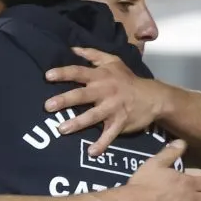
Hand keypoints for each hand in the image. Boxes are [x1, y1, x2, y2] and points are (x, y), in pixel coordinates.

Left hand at [44, 47, 164, 156]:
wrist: (153, 97)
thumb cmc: (128, 80)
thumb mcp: (113, 61)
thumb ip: (92, 54)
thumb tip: (72, 49)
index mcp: (101, 76)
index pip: (79, 72)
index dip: (63, 73)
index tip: (47, 76)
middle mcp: (105, 91)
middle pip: (82, 95)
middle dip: (65, 100)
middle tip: (48, 106)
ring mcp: (112, 108)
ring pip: (92, 116)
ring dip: (77, 123)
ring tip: (62, 129)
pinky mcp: (120, 122)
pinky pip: (109, 134)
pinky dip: (101, 144)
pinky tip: (92, 152)